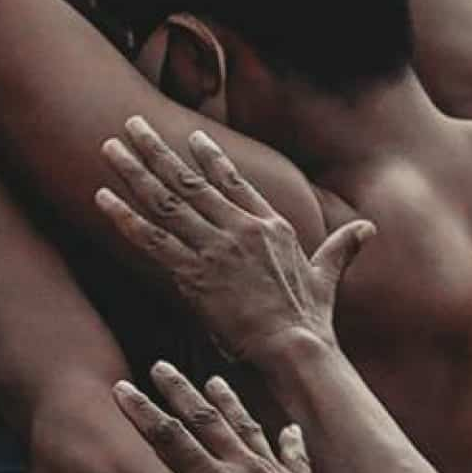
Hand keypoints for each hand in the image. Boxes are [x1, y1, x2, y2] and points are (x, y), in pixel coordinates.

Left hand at [82, 115, 355, 371]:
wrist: (293, 347)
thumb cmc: (310, 318)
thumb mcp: (327, 274)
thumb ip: (341, 246)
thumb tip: (368, 227)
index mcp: (270, 224)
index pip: (233, 181)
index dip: (209, 156)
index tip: (188, 136)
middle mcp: (240, 228)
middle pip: (189, 180)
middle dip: (157, 150)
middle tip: (131, 125)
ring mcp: (215, 249)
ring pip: (165, 202)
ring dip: (133, 173)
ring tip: (109, 149)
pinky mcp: (193, 273)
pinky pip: (151, 240)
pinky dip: (125, 218)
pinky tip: (103, 199)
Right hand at [82, 362, 364, 472]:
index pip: (169, 439)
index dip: (142, 412)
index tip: (122, 386)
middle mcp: (244, 469)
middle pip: (206, 421)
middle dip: (181, 392)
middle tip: (162, 366)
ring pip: (247, 428)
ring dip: (228, 404)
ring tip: (215, 381)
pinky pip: (295, 456)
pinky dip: (291, 440)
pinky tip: (291, 429)